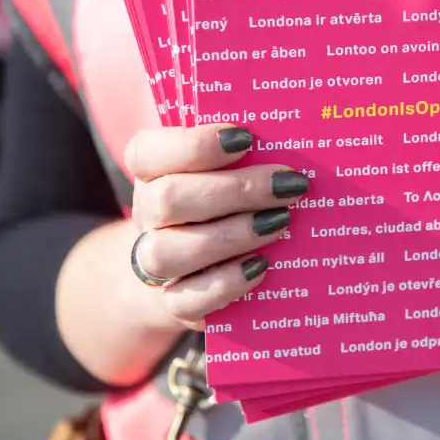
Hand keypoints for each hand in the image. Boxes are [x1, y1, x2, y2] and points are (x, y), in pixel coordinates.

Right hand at [124, 124, 308, 329]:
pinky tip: (262, 265)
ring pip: (169, 251)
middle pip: (167, 200)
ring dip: (231, 235)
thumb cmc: (223, 201)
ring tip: (280, 223)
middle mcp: (146, 215)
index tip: (246, 137)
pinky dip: (227, 282)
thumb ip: (244, 154)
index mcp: (150, 172)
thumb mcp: (226, 170)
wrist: (195, 269)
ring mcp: (153, 263)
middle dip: (234, 190)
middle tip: (288, 185)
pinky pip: (186, 298)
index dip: (194, 145)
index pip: (148, 153)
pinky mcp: (174, 302)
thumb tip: (293, 138)